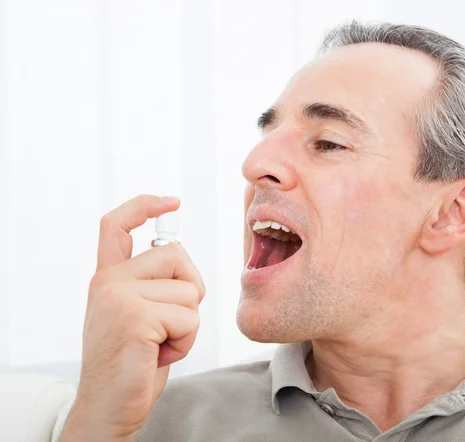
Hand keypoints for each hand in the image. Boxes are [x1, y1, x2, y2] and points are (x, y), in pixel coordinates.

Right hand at [59, 195, 203, 441]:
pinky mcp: (134, 317)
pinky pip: (189, 317)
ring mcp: (118, 297)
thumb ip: (150, 282)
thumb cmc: (132, 363)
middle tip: (168, 325)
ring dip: (187, 323)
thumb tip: (176, 251)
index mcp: (108, 278)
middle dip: (189, 290)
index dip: (144, 205)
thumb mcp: (138, 313)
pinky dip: (185, 341)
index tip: (172, 201)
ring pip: (189, 290)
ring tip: (159, 343)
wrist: (108, 408)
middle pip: (177, 254)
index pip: (116, 225)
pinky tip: (158, 354)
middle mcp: (108, 281)